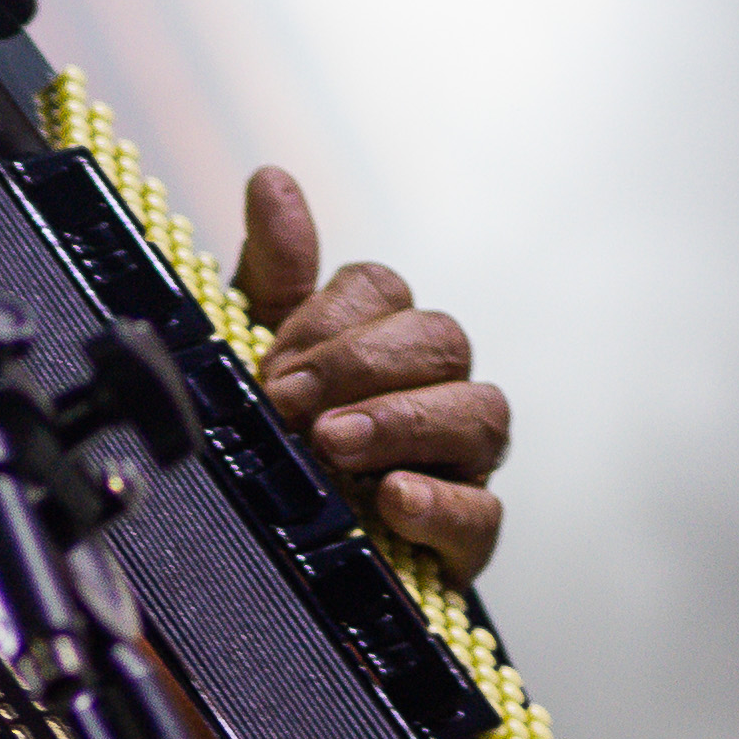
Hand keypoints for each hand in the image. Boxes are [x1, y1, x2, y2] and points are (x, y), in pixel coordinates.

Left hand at [233, 165, 509, 582]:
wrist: (272, 561)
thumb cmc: (275, 442)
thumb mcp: (255, 355)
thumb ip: (274, 275)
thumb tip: (272, 177)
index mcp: (382, 341)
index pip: (382, 291)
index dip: (327, 319)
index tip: (268, 362)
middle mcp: (433, 392)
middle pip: (440, 340)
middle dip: (361, 365)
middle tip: (290, 403)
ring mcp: (459, 466)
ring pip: (481, 415)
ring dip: (403, 423)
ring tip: (332, 445)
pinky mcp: (463, 542)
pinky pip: (483, 515)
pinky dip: (439, 503)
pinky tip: (391, 501)